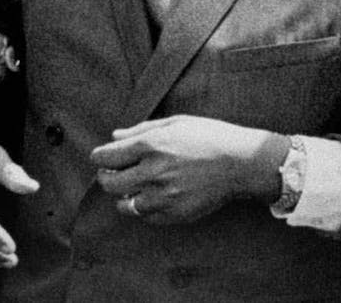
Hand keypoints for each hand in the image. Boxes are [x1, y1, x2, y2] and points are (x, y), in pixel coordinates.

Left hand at [90, 116, 285, 224]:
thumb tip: (114, 137)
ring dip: (124, 196)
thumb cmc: (210, 136)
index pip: (106, 157)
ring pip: (124, 205)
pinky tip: (154, 196)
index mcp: (151, 144)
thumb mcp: (176, 122)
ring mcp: (164, 196)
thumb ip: (141, 130)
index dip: (99, 157)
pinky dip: (144, 208)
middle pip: (108, 184)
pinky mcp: (174, 213)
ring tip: (134, 187)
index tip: (102, 158)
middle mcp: (153, 171)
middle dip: (106, 177)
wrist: (241, 163)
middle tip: (113, 174)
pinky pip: (146, 217)